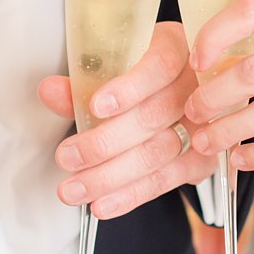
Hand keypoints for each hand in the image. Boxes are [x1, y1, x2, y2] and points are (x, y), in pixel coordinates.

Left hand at [38, 22, 217, 218]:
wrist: (184, 91)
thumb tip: (50, 91)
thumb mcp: (117, 65)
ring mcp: (204, 125)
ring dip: (111, 176)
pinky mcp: (203, 159)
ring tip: (74, 189)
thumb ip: (84, 81)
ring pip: (158, 154)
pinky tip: (103, 203)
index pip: (157, 68)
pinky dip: (130, 195)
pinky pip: (166, 181)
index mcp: (176, 49)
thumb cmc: (143, 72)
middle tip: (67, 157)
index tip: (95, 106)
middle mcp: (196, 87)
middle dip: (104, 142)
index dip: (127, 88)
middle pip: (152, 117)